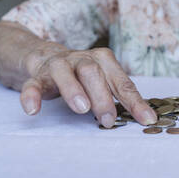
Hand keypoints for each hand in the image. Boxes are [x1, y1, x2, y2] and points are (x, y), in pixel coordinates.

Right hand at [20, 47, 156, 127]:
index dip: (135, 102)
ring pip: (65, 73)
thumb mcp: (106, 80)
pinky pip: (33, 84)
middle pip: (93, 73)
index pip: (122, 82)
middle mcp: (82, 59)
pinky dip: (32, 96)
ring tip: (82, 109)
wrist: (49, 57)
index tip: (146, 119)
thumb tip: (146, 117)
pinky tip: (34, 110)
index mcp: (104, 60)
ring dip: (73, 90)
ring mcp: (59, 65)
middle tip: (109, 119)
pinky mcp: (38, 75)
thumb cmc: (85, 74)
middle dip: (102, 96)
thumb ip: (121, 95)